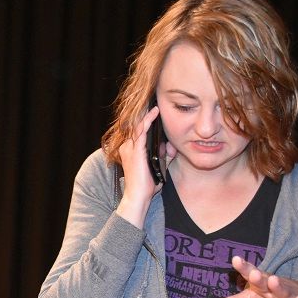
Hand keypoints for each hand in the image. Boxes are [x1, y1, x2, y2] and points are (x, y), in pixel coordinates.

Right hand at [116, 106, 170, 227]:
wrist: (138, 198)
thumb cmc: (147, 185)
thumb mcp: (158, 166)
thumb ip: (164, 156)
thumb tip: (171, 148)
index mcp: (131, 150)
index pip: (137, 129)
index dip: (145, 118)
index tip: (155, 108)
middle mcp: (127, 147)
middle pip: (136, 123)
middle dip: (145, 111)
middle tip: (156, 99)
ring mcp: (129, 148)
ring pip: (137, 124)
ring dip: (147, 113)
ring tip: (156, 101)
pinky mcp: (135, 151)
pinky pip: (141, 131)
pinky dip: (148, 120)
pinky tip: (155, 112)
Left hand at [208, 256, 297, 297]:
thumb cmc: (269, 295)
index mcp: (259, 282)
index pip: (249, 272)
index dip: (243, 267)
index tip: (235, 259)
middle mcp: (272, 284)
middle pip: (265, 280)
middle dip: (259, 277)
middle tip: (253, 273)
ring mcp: (286, 294)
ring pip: (282, 290)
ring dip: (278, 286)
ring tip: (274, 280)